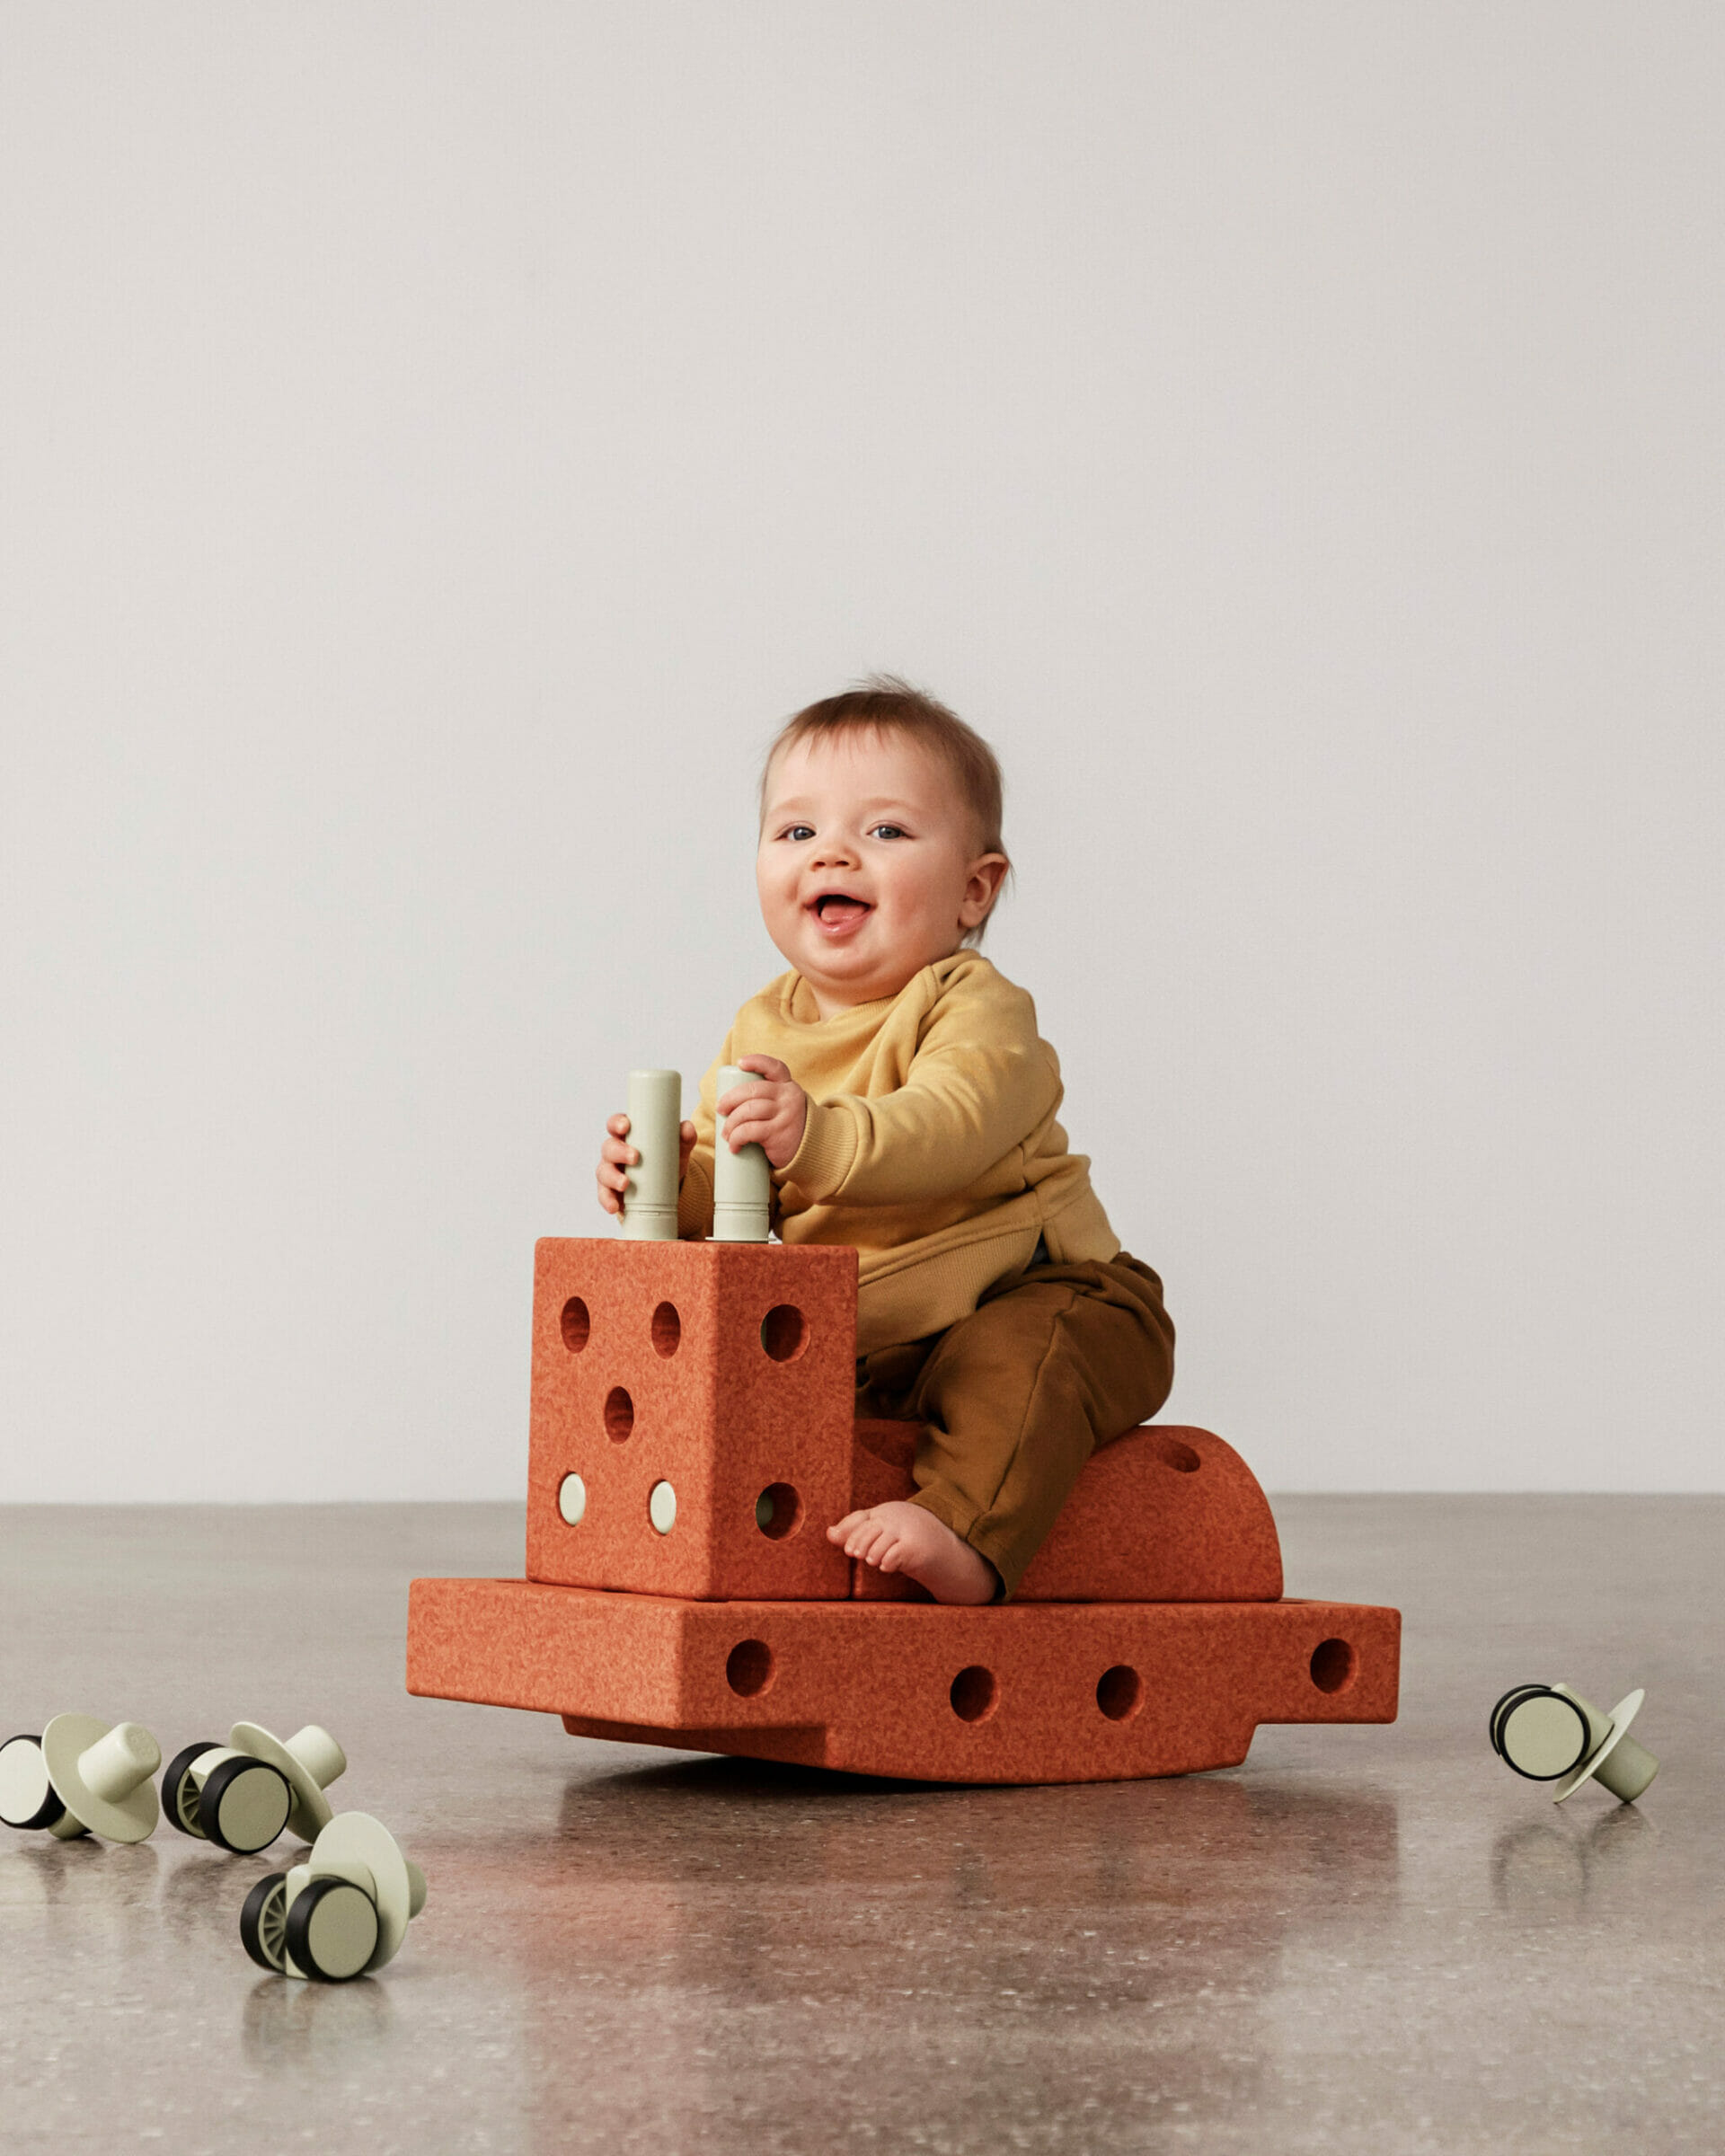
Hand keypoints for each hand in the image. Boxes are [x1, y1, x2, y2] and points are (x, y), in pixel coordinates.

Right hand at [596, 1114, 698, 1217]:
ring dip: (613, 1177)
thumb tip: (688, 1127)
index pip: (616, 1124)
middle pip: (609, 1147)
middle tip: (634, 1157)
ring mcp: (610, 1171)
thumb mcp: (677, 1149)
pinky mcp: (610, 1191)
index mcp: (628, 1136)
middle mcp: (615, 1152)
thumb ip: (684, 1137)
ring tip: (625, 1184)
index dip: (617, 1123)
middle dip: (619, 1152)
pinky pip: (604, 1194)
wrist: (667, 1189)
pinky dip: (607, 1200)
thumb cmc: (665, 1161)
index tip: (625, 1126)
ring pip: (604, 1171)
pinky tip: (614, 1206)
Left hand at [718, 1055, 806, 1169]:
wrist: (810, 1152)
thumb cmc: (786, 1127)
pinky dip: (736, 1138)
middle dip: (730, 1099)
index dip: (756, 1062)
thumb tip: (731, 1099)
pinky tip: (734, 1146)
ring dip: (731, 1123)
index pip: (774, 1068)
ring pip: (748, 1110)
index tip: (740, 1064)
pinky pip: (750, 1131)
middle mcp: (788, 1096)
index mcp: (788, 1086)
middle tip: (721, 1109)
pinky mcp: (779, 1133)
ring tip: (726, 1134)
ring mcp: (785, 1114)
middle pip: (753, 1090)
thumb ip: (768, 1097)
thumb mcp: (784, 1106)